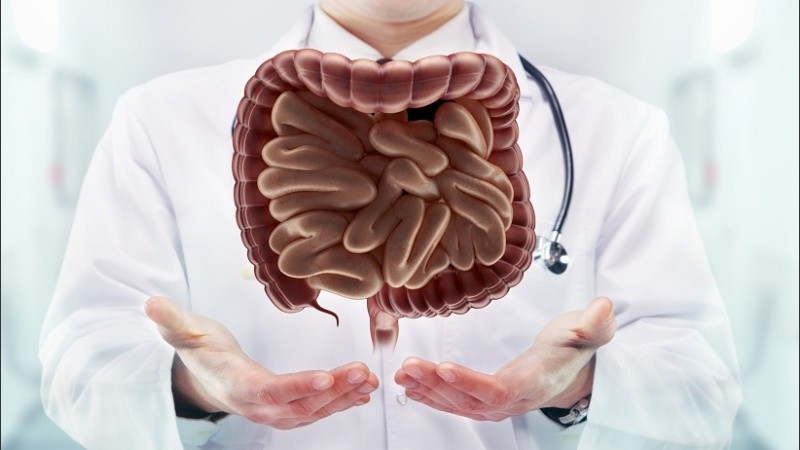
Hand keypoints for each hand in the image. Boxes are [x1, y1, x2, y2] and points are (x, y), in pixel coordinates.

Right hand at [144, 296, 378, 428]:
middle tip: (362, 373)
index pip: (268, 390)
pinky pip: (315, 409)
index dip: (296, 387)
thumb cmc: (199, 351)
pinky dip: (340, 401)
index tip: (324, 378)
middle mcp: (257, 404)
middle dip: (333, 391)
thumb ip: (172, 322)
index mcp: (235, 385)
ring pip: (312, 410)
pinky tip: (361, 392)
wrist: (204, 375)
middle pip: (298, 404)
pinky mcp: (286, 407)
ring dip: (343, 397)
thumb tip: (151, 304)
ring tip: (369, 382)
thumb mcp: (184, 333)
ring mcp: (273, 409)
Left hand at [394, 297, 614, 420]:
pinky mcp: (485, 399)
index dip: (472, 383)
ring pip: (458, 403)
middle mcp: (513, 399)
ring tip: (403, 372)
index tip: (445, 369)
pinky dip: (431, 395)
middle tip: (410, 366)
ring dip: (428, 389)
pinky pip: (455, 403)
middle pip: (471, 400)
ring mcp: (497, 403)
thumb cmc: (572, 348)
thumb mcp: (587, 331)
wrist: (570, 371)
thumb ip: (593, 324)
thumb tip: (603, 307)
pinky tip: (410, 385)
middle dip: (438, 385)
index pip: (500, 390)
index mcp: (534, 383)